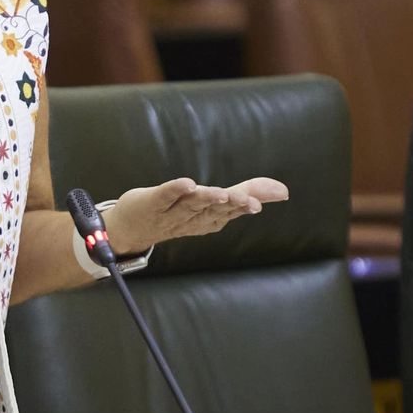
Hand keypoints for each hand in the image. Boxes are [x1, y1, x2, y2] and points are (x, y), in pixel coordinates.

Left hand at [103, 176, 288, 255]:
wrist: (129, 229)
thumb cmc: (178, 213)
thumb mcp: (214, 204)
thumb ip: (246, 193)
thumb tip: (283, 190)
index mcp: (209, 220)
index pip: (230, 211)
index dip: (246, 205)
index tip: (265, 201)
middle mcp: (192, 219)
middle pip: (213, 211)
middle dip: (232, 205)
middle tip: (250, 202)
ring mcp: (170, 213)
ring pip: (191, 206)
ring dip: (207, 199)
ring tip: (222, 193)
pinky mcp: (151, 203)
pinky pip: (164, 197)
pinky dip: (175, 190)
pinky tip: (187, 183)